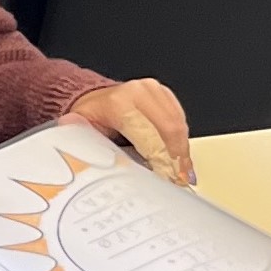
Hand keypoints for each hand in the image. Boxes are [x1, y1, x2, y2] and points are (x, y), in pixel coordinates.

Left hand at [68, 79, 193, 184]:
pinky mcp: (164, 93)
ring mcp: (154, 90)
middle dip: (176, 159)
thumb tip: (119, 175)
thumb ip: (102, 153)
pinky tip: (181, 158)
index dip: (160, 161)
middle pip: (169, 131)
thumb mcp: (87, 137)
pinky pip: (181, 119)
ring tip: (183, 174)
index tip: (165, 179)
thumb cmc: (91, 118)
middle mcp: (139, 92)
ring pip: (179, 125)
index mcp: (118, 104)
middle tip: (179, 180)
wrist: (94, 100)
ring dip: (183, 152)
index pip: (149, 137)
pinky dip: (183, 140)